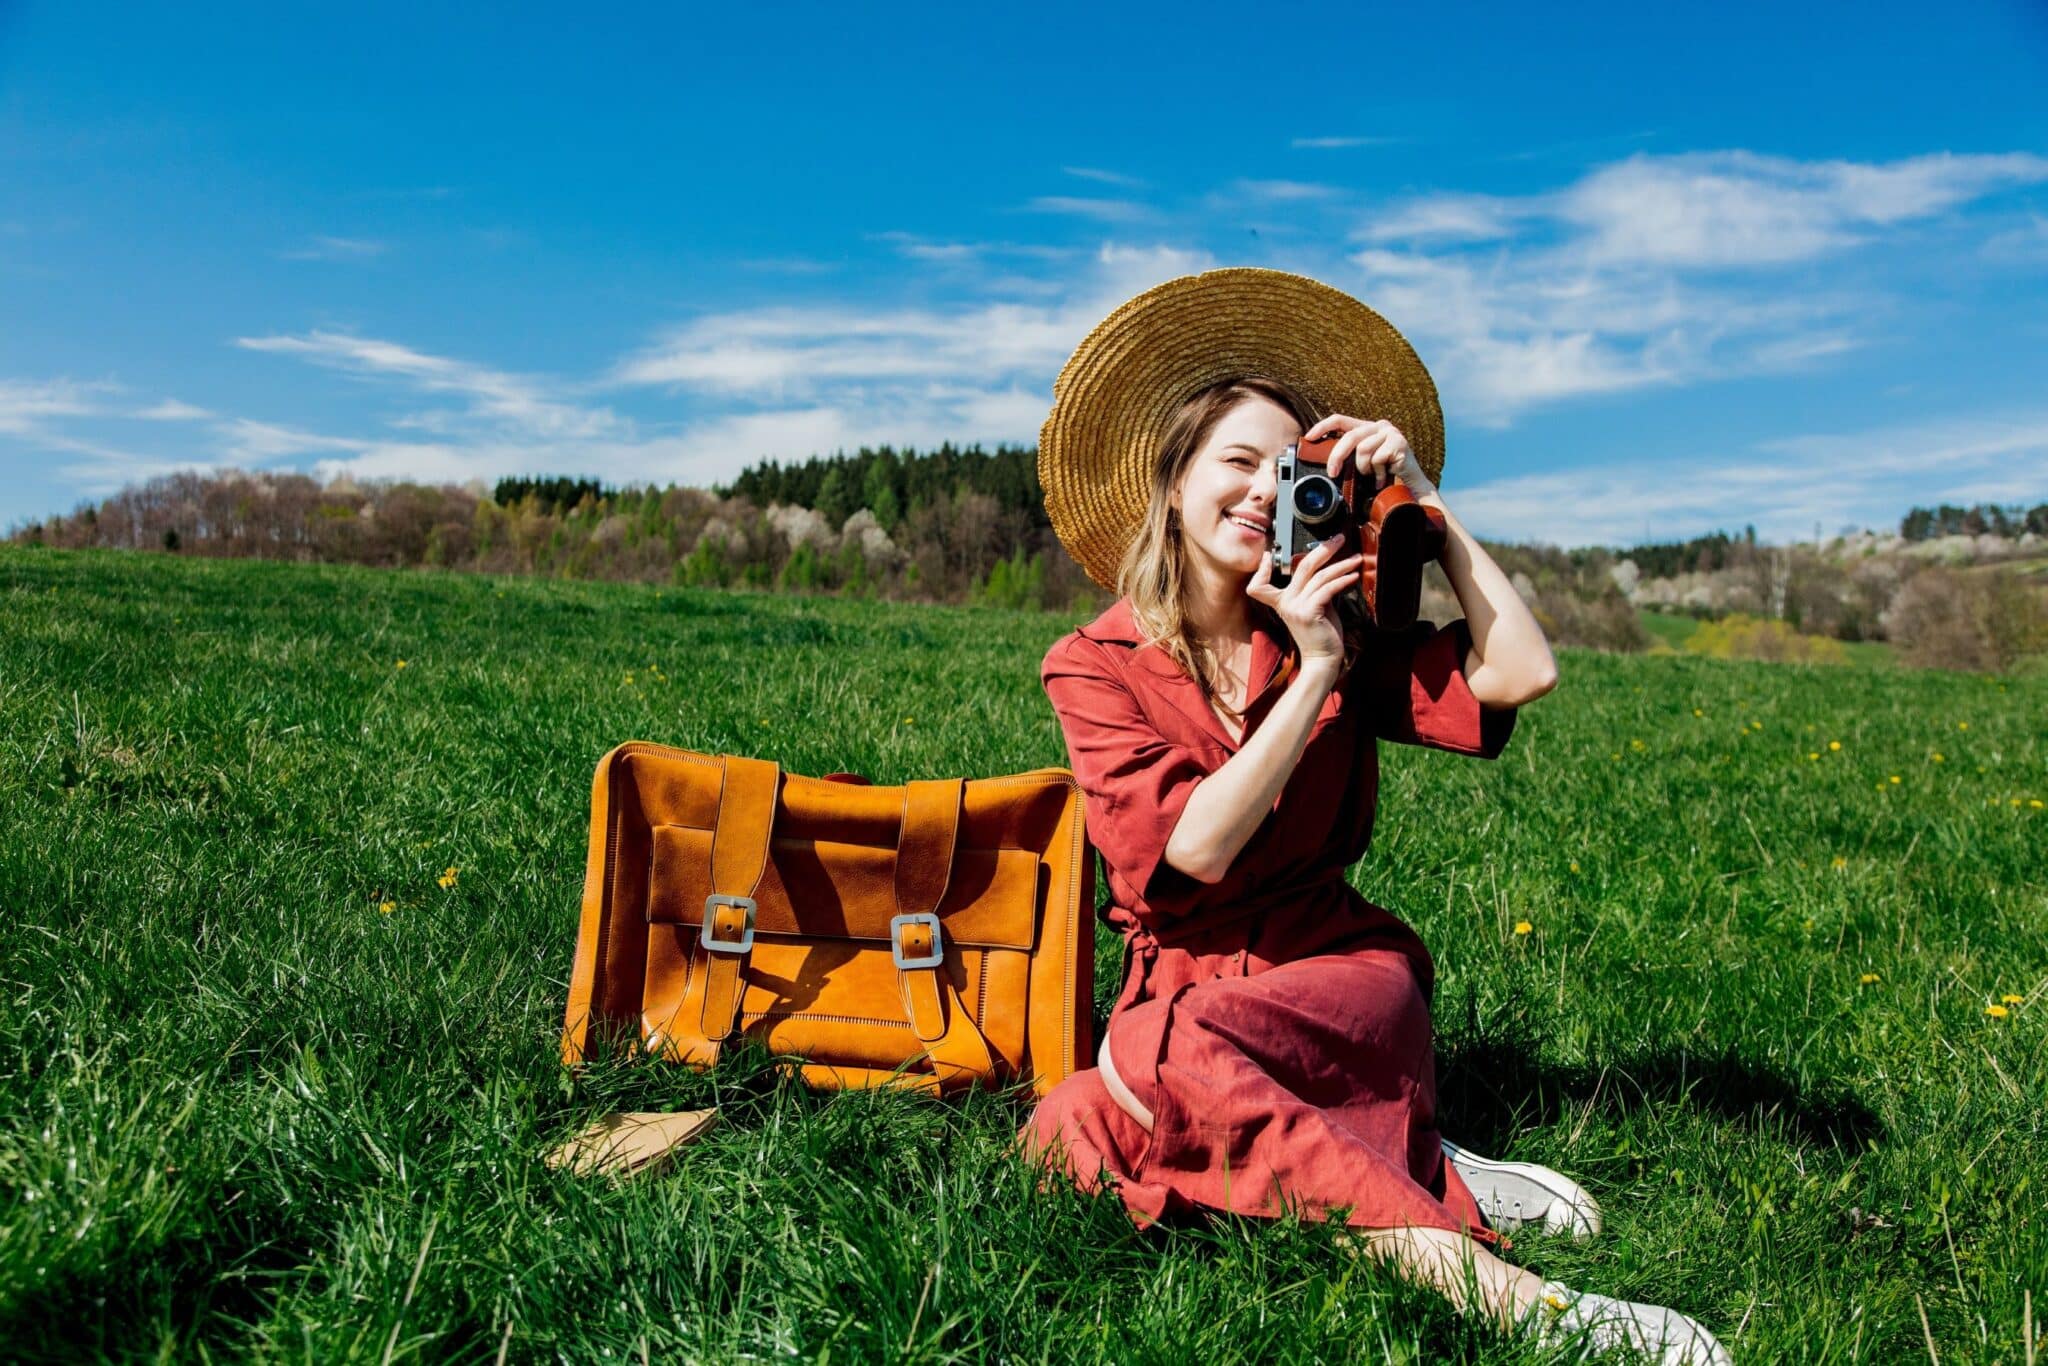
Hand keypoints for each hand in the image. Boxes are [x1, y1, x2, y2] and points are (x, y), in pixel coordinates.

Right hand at [1245, 530, 1362, 670]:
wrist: (1323, 659)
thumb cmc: (1321, 633)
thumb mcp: (1313, 606)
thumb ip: (1314, 588)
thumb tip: (1329, 569)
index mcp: (1281, 601)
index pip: (1259, 584)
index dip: (1261, 569)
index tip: (1269, 555)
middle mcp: (1285, 603)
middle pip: (1302, 566)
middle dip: (1323, 549)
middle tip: (1339, 538)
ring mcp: (1295, 607)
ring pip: (1319, 576)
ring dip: (1341, 565)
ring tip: (1356, 559)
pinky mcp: (1308, 612)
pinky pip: (1327, 589)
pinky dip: (1342, 580)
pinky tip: (1353, 576)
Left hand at [1300, 415, 1435, 497]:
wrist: (1410, 489)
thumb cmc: (1382, 477)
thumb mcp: (1360, 464)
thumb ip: (1347, 457)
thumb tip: (1324, 463)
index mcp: (1365, 428)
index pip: (1340, 419)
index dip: (1322, 426)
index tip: (1308, 437)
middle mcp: (1378, 426)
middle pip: (1350, 436)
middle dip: (1337, 456)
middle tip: (1332, 472)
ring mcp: (1390, 432)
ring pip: (1363, 449)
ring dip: (1364, 468)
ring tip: (1371, 476)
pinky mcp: (1399, 442)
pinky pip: (1378, 458)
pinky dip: (1377, 473)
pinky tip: (1382, 479)